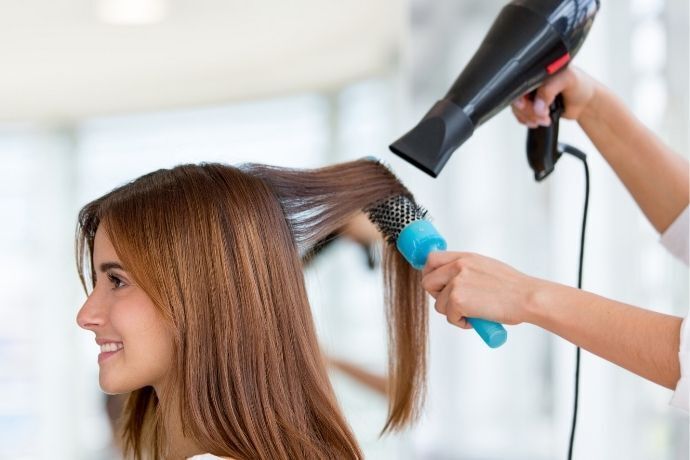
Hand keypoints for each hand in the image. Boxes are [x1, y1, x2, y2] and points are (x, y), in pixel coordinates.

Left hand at [421, 252, 543, 328]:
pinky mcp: (457, 300)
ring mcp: (456, 283)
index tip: (436, 284)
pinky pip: (449, 317)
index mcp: (465, 257)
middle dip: (438, 296)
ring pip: (439, 304)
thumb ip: (466, 269)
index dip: (430, 273)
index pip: (432, 259)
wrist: (526, 297)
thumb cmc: (513, 287)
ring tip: (473, 313)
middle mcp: (457, 266)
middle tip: (454, 304)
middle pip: (428, 282)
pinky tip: (477, 319)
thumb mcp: (485, 267)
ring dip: (453, 313)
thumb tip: (451, 279)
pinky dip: (461, 323)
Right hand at [511, 66, 597, 127]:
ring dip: (529, 117)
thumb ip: (549, 90)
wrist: (586, 102)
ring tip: (545, 119)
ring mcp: (532, 94)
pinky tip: (538, 121)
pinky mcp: (533, 106)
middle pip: (516, 96)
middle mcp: (533, 81)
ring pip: (518, 108)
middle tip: (542, 114)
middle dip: (527, 109)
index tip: (526, 104)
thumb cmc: (580, 86)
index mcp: (539, 69)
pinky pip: (521, 115)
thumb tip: (537, 106)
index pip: (520, 82)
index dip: (521, 95)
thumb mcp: (567, 80)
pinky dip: (528, 120)